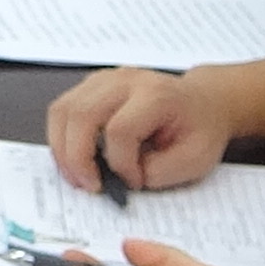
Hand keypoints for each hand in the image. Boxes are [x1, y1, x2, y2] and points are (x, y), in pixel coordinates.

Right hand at [44, 67, 244, 191]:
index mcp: (156, 95)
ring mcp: (104, 79)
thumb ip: (157, 171)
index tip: (133, 183)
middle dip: (77, 157)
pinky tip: (74, 158)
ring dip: (62, 148)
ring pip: (63, 109)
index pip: (120, 130)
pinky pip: (62, 109)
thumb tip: (120, 179)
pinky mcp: (91, 86)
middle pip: (81, 114)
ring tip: (76, 176)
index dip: (120, 164)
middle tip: (88, 186)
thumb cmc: (200, 130)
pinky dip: (61, 137)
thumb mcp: (195, 159)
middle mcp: (125, 80)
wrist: (203, 103)